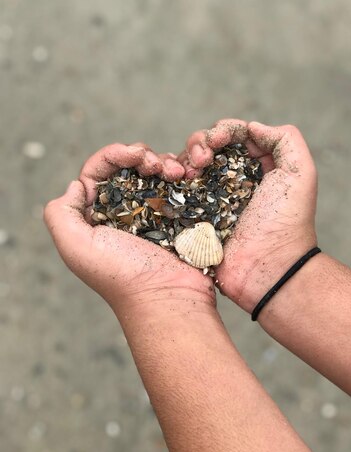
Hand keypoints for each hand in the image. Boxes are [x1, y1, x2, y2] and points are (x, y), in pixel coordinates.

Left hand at [44, 143, 214, 315]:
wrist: (170, 297)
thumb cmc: (122, 276)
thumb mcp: (76, 247)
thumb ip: (61, 213)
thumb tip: (77, 185)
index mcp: (97, 215)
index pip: (99, 170)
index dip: (114, 154)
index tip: (133, 154)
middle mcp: (124, 211)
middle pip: (129, 165)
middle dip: (143, 155)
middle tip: (155, 164)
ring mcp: (155, 213)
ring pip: (156, 171)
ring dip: (165, 162)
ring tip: (176, 172)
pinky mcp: (181, 215)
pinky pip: (180, 185)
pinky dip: (183, 174)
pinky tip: (188, 175)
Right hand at [178, 120, 317, 312]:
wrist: (267, 268)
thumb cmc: (286, 221)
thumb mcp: (300, 173)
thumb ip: (284, 139)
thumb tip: (252, 127)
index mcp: (258, 166)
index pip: (235, 134)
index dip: (224, 130)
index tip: (219, 139)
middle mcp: (233, 178)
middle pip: (208, 144)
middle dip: (201, 142)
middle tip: (203, 159)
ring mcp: (211, 196)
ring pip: (189, 163)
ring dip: (186, 158)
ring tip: (190, 171)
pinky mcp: (194, 214)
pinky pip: (176, 188)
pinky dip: (172, 177)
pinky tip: (177, 179)